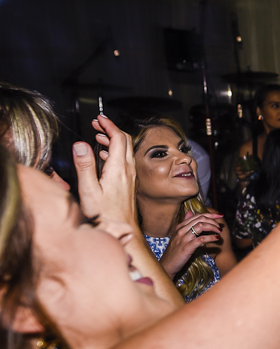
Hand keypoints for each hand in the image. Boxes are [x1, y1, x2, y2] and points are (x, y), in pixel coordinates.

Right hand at [73, 115, 137, 242]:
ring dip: (113, 140)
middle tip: (97, 124)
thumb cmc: (105, 215)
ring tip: (98, 136)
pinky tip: (104, 155)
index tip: (99, 118)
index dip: (109, 125)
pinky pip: (124, 161)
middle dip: (111, 129)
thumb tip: (81, 144)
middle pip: (125, 141)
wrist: (122, 230)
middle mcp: (128, 171)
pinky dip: (114, 152)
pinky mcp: (129, 183)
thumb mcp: (89, 190)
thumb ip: (85, 166)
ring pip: (125, 151)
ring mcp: (130, 177)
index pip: (119, 138)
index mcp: (118, 169)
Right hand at [158, 210, 224, 275]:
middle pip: (200, 219)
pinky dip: (211, 237)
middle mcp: (181, 230)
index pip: (197, 215)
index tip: (220, 215)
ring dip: (213, 227)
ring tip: (219, 231)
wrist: (167, 265)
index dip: (210, 214)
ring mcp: (184, 238)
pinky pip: (201, 239)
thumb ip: (185, 224)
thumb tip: (190, 211)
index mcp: (180, 226)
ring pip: (201, 226)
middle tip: (221, 226)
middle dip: (213, 220)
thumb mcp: (178, 235)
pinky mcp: (187, 247)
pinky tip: (217, 238)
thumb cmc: (175, 251)